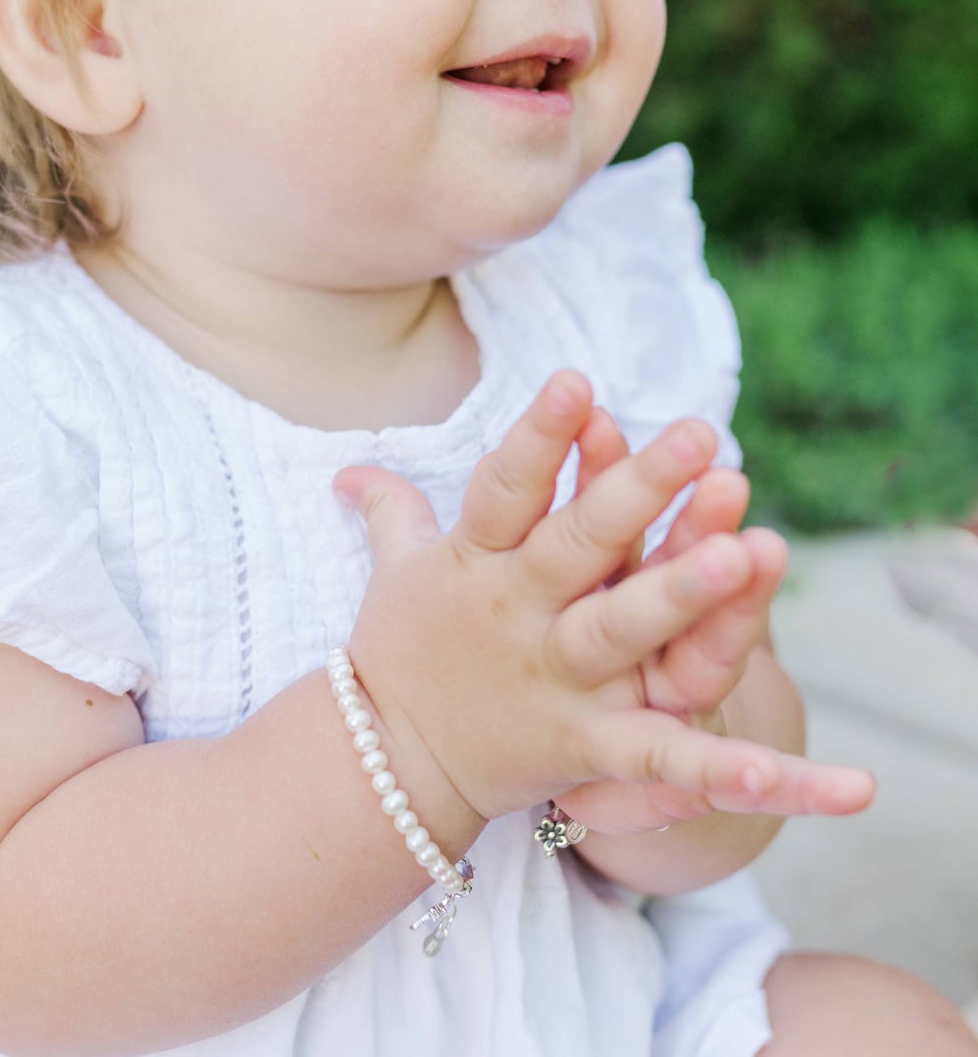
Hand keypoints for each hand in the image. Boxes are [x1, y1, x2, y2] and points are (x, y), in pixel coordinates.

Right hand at [332, 372, 851, 827]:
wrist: (384, 764)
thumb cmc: (401, 653)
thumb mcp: (396, 573)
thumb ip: (391, 510)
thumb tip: (347, 465)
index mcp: (474, 562)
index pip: (505, 487)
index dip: (539, 434)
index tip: (575, 378)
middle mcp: (516, 613)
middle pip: (577, 545)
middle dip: (636, 490)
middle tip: (699, 434)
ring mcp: (554, 679)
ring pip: (622, 630)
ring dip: (682, 593)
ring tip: (747, 550)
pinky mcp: (585, 746)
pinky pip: (661, 755)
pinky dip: (728, 767)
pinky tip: (803, 771)